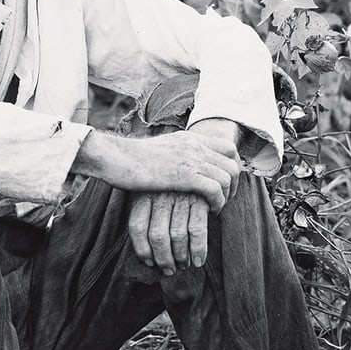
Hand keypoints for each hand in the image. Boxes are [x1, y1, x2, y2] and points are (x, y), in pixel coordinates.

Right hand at [74, 128, 240, 212]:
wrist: (116, 157)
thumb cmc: (130, 159)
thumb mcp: (160, 150)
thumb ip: (175, 154)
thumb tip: (180, 165)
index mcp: (189, 138)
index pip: (227, 147)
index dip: (232, 165)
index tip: (226, 183)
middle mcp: (195, 146)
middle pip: (232, 163)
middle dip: (234, 185)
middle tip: (225, 200)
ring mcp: (191, 159)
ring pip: (227, 177)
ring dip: (226, 196)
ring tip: (216, 208)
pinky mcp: (186, 175)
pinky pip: (216, 189)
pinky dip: (218, 202)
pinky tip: (210, 211)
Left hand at [128, 192, 209, 274]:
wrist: (198, 167)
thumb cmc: (170, 187)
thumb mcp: (151, 192)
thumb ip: (147, 215)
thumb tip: (148, 255)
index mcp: (143, 193)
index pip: (137, 227)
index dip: (142, 249)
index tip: (149, 262)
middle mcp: (161, 194)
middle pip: (157, 236)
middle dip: (163, 259)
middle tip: (169, 270)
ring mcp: (181, 196)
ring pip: (177, 236)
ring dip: (180, 257)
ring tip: (183, 266)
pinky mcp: (200, 199)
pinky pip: (197, 230)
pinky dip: (198, 250)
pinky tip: (198, 261)